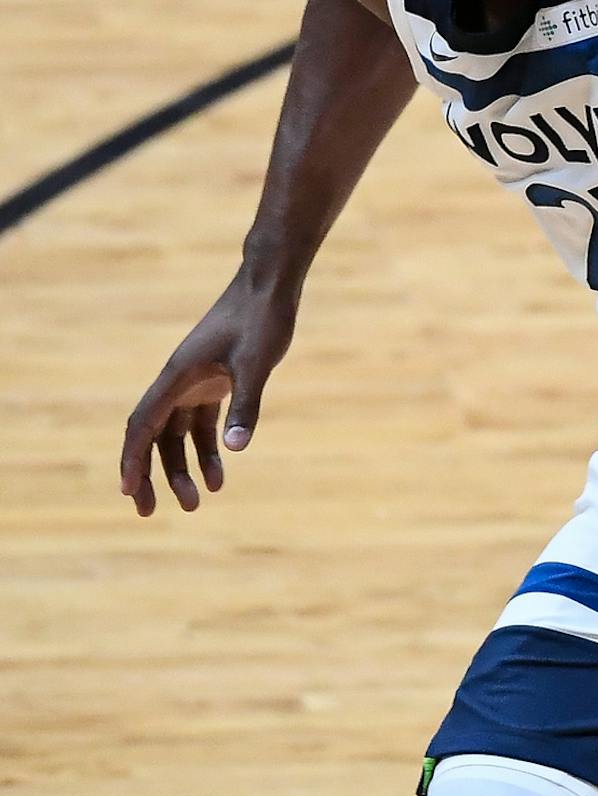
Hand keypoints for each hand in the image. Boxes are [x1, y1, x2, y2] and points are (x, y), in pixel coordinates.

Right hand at [121, 274, 296, 516]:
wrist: (272, 284)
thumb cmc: (262, 319)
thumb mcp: (256, 364)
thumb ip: (246, 405)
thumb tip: (235, 449)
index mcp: (177, 377)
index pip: (143, 425)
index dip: (133, 459)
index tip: (129, 491)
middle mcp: (179, 381)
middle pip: (154, 435)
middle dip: (153, 474)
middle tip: (153, 511)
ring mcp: (196, 381)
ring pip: (179, 433)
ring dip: (184, 465)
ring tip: (199, 501)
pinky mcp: (216, 380)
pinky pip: (202, 421)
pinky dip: (208, 446)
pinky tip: (221, 470)